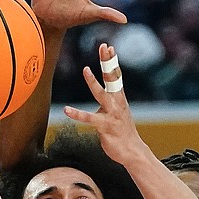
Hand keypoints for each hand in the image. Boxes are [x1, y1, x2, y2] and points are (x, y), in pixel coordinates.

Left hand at [63, 43, 147, 165]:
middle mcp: (117, 103)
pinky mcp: (105, 127)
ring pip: (101, 95)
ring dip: (93, 82)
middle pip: (112, 78)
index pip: (115, 75)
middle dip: (108, 62)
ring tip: (85, 70)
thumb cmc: (122, 131)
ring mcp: (112, 114)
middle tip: (104, 47)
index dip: (112, 61)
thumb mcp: (116, 112)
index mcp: (119, 98)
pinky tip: (66, 110)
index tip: (108, 46)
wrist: (132, 151)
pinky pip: (89, 119)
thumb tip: (103, 92)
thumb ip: (109, 100)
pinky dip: (77, 114)